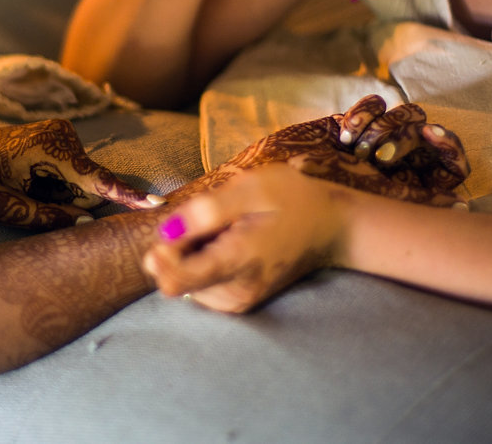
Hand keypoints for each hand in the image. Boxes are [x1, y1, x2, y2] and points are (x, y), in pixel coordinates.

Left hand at [0, 119, 162, 230]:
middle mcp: (63, 135)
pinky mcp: (61, 136)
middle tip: (26, 197)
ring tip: (22, 187)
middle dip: (70, 201)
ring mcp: (63, 132)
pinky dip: (58, 183)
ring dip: (61, 192)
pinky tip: (28, 180)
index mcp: (50, 150)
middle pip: (87, 183)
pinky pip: (73, 170)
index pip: (97, 180)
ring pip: (80, 179)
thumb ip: (46, 217)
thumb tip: (84, 221)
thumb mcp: (4, 207)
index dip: (126, 196)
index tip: (156, 205)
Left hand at [145, 163, 350, 312]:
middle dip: (182, 246)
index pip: (175, 282)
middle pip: (175, 277)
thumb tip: (166, 232)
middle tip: (217, 222)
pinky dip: (204, 260)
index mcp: (238, 263)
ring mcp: (237, 302)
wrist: (331, 227)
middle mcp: (234, 293)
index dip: (160, 256)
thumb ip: (207, 210)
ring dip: (194, 252)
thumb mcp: (252, 189)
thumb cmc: (292, 200)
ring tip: (229, 230)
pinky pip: (199, 282)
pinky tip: (230, 242)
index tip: (171, 233)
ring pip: (185, 279)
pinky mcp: (236, 303)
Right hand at [294, 94, 469, 204]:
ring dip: (383, 126)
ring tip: (356, 148)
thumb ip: (416, 201)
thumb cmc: (321, 203)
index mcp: (410, 189)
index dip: (450, 147)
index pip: (451, 164)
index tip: (432, 136)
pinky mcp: (352, 126)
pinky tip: (345, 133)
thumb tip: (463, 207)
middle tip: (379, 156)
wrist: (272, 187)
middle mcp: (398, 166)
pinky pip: (376, 104)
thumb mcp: (375, 203)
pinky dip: (365, 113)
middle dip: (405, 137)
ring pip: (407, 114)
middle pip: (429, 133)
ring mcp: (375, 142)